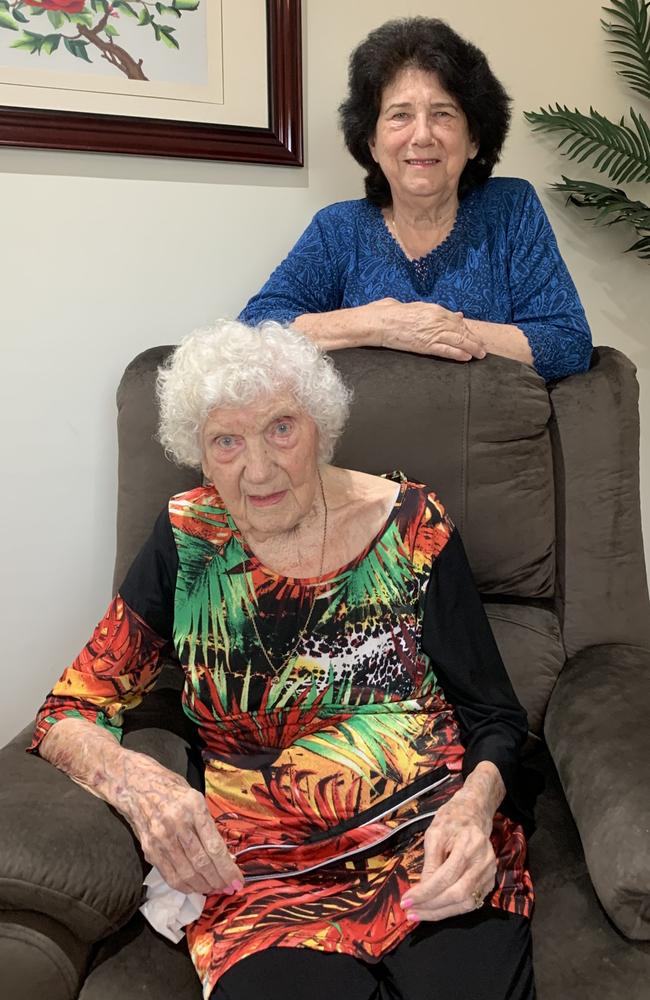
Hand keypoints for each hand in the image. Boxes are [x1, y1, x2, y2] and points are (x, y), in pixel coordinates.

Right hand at [112, 750, 243, 895]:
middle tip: (228, 888)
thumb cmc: (172, 789)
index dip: (227, 868)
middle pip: (202, 863)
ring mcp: (161, 838)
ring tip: (214, 888)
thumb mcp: (196, 799)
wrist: (136, 785)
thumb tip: (225, 856)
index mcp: (194, 806)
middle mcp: (177, 823)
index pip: (214, 847)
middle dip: (218, 881)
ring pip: (186, 873)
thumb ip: (208, 826)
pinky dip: (185, 886)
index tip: (238, 880)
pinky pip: (170, 875)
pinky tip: (195, 887)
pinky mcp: (149, 849)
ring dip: (203, 886)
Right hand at [371, 299, 486, 360]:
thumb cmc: (395, 313)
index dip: (468, 330)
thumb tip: (457, 315)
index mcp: (435, 310)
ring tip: (480, 354)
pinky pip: (446, 350)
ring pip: (458, 341)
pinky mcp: (425, 345)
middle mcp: (437, 320)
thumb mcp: (419, 307)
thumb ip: (438, 312)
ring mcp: (432, 333)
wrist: (381, 321)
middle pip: (462, 331)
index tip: (474, 336)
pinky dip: (458, 354)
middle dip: (475, 340)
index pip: (458, 321)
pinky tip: (467, 357)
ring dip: (472, 348)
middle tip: (483, 348)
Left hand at [401, 788, 496, 921]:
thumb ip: (430, 863)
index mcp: (469, 844)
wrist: (473, 814)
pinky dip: (451, 909)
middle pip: (458, 894)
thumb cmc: (451, 821)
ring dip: (440, 913)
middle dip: (431, 907)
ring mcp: (490, 873)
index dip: (425, 892)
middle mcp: (484, 861)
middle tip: (410, 911)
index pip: (446, 876)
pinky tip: (435, 910)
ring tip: (419, 914)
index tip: (406, 900)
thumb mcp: (434, 834)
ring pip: (466, 903)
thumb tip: (421, 890)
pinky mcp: (490, 882)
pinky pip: (471, 903)